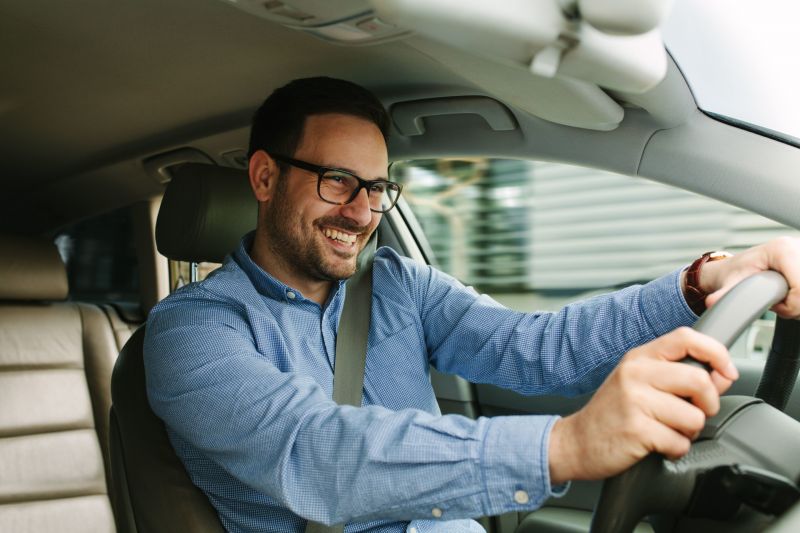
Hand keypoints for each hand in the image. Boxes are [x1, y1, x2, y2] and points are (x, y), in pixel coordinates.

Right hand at [547, 327, 738, 483]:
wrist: (577, 442)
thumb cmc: (613, 413)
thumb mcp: (639, 383)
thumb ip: (678, 375)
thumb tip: (723, 375)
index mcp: (639, 358)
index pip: (686, 338)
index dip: (716, 352)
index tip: (726, 371)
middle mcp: (635, 374)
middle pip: (699, 380)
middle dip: (707, 405)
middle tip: (691, 414)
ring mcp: (634, 401)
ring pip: (694, 417)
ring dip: (688, 432)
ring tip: (666, 431)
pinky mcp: (636, 429)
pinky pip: (680, 443)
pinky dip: (675, 451)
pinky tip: (657, 445)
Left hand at [694, 237, 799, 317]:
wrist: (739, 266)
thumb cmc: (736, 272)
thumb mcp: (731, 283)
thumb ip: (725, 294)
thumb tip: (712, 302)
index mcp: (782, 249)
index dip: (791, 304)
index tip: (775, 305)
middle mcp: (798, 247)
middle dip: (797, 305)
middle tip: (778, 304)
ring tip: (783, 298)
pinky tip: (792, 295)